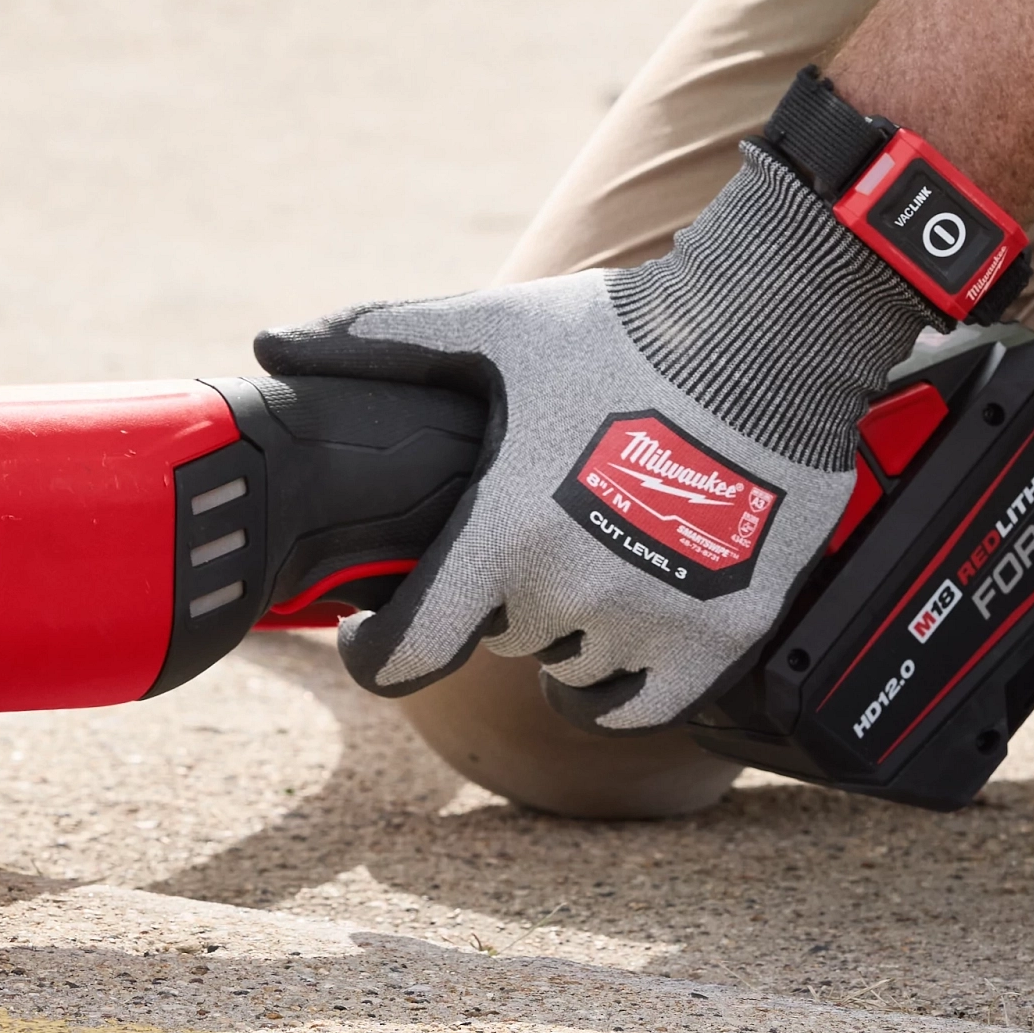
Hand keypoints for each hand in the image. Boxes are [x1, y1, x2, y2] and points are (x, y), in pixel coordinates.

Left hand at [255, 141, 934, 729]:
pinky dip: (624, 683)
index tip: (369, 631)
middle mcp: (571, 592)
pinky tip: (625, 636)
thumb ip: (375, 342)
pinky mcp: (724, 635)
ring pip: (571, 668)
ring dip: (564, 633)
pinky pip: (645, 704)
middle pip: (500, 637)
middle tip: (525, 533)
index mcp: (502, 533)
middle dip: (498, 596)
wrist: (765, 336)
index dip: (374, 652)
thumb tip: (268, 342)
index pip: (407, 652)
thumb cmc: (619, 332)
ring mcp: (652, 621)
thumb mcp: (490, 328)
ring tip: (586, 561)